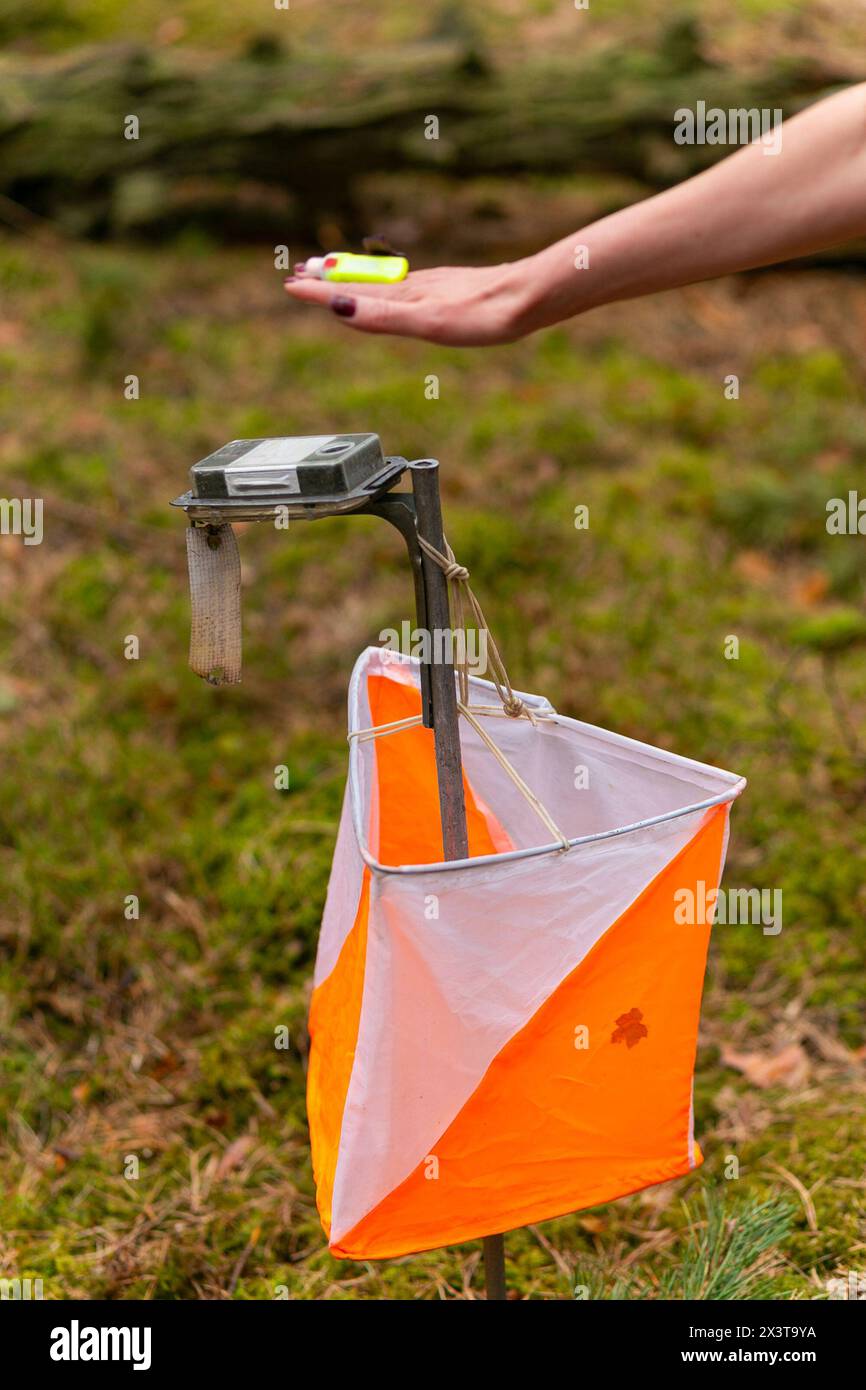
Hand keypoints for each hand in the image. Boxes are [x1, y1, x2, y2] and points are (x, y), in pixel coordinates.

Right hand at [282, 260, 533, 346]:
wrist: (528, 298)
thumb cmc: (483, 316)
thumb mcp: (427, 322)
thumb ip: (383, 316)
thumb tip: (337, 308)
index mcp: (403, 296)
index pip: (350, 292)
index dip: (319, 292)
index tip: (290, 286)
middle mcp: (413, 286)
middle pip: (362, 282)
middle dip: (329, 279)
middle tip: (299, 273)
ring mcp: (431, 286)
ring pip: (382, 280)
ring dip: (353, 278)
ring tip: (332, 270)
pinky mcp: (450, 288)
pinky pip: (404, 283)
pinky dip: (384, 282)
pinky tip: (392, 282)